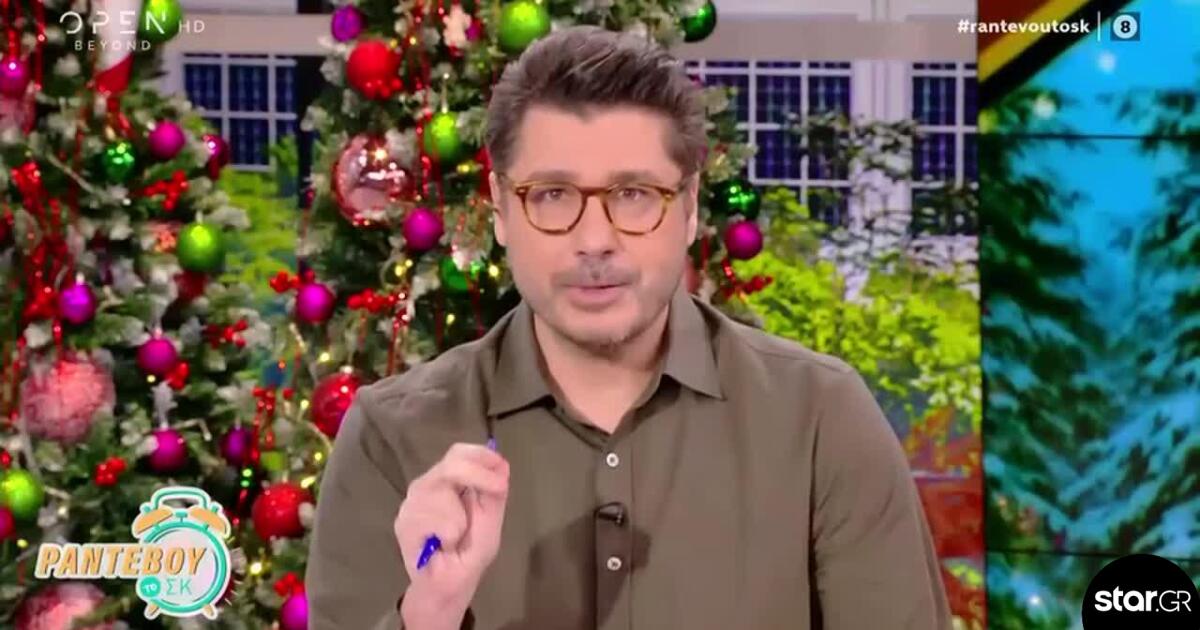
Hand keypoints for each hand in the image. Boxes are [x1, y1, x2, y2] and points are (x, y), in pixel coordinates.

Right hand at [395, 443, 508, 626]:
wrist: (449, 585)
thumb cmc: (468, 552)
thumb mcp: (490, 519)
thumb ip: (494, 493)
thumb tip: (502, 465)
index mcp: (447, 482)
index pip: (458, 453)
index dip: (480, 454)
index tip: (500, 465)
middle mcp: (425, 487)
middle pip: (450, 465)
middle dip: (477, 477)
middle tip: (497, 491)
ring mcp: (411, 504)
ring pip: (442, 493)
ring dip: (460, 519)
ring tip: (454, 538)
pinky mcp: (404, 524)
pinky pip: (434, 519)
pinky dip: (448, 534)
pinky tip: (442, 546)